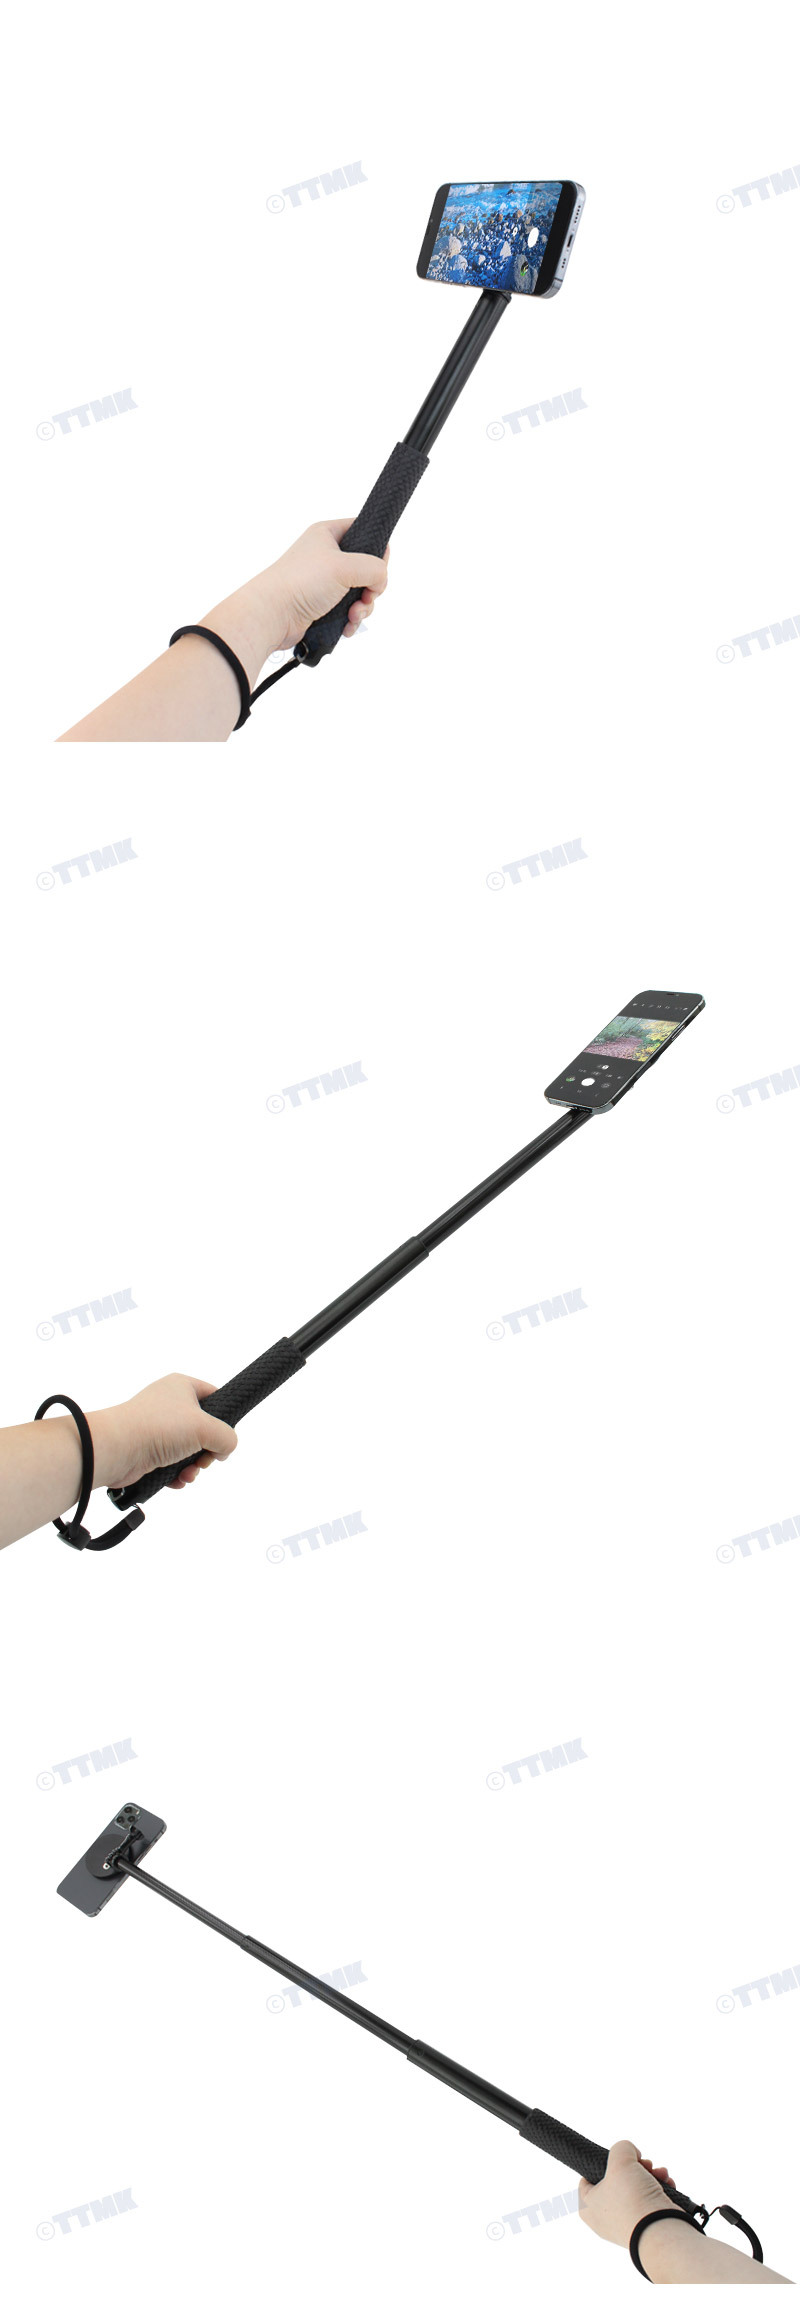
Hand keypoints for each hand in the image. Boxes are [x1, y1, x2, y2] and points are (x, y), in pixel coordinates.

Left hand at [89, 1374, 237, 1492]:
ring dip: (193, 1466)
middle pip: (204, 1429)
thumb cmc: (158, 1427)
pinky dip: (177, 1474)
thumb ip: (227, 1437)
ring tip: (187, 1474)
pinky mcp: (148, 1449)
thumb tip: (225, 1449)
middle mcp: (169, 1404)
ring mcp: (158, 1427)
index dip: (224, 1417)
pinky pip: (172, 1463)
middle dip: (207, 1451)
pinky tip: (176, 1479)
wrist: (116, 1449)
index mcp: (182, 1387)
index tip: (224, 1436)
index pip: (214, 1395)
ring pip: (189, 1449)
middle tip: (204, 1459)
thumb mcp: (205, 1428)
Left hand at [266, 519, 389, 646]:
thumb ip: (373, 568)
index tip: (377, 569)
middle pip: (366, 568)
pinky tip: (347, 626)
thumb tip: (381, 579)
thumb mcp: (344, 566)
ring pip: (359, 593)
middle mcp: (327, 556)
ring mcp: (324, 581)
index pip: (364, 531)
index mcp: (328, 535)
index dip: (377, 550)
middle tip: (365, 597)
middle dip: (371, 588)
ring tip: (352, 616)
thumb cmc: (300, 582)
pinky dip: (351, 620)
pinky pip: (348, 610)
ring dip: (362, 608)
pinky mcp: (322, 604)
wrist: (272, 615)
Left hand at [578, 2140, 676, 2247]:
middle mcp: (604, 2218)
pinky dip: (659, 2189)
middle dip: (635, 2167)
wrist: (660, 2230)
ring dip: (651, 2175)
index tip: (615, 2160)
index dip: (602, 2164)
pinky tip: (667, 2183)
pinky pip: (649, 2201)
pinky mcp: (645, 2225)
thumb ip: (621, 2148)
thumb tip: (631, 2154)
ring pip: (636, 2189)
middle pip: (617, 2180)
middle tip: (643, 2163)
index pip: (587, 2179)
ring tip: (659, 2172)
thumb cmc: (632, 2200)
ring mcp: (626, 2223)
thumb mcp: (620, 2160)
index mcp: (588, 2206)